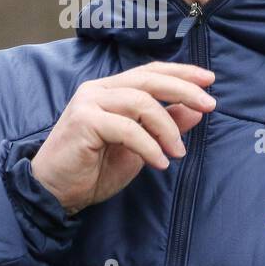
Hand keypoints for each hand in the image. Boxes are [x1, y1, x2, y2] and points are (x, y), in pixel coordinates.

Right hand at [29, 61, 216, 215]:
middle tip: (209, 104)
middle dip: (184, 89)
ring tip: (178, 152)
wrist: (55, 193)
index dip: (181, 72)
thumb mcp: (138, 149)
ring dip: (167, 128)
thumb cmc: (92, 171)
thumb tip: (196, 110)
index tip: (209, 80)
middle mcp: (99, 90)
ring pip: (141, 102)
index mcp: (110, 91)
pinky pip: (128, 128)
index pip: (150, 72)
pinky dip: (149, 146)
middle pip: (149, 79)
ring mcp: (89, 102)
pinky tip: (160, 162)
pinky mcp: (84, 121)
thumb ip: (163, 127)